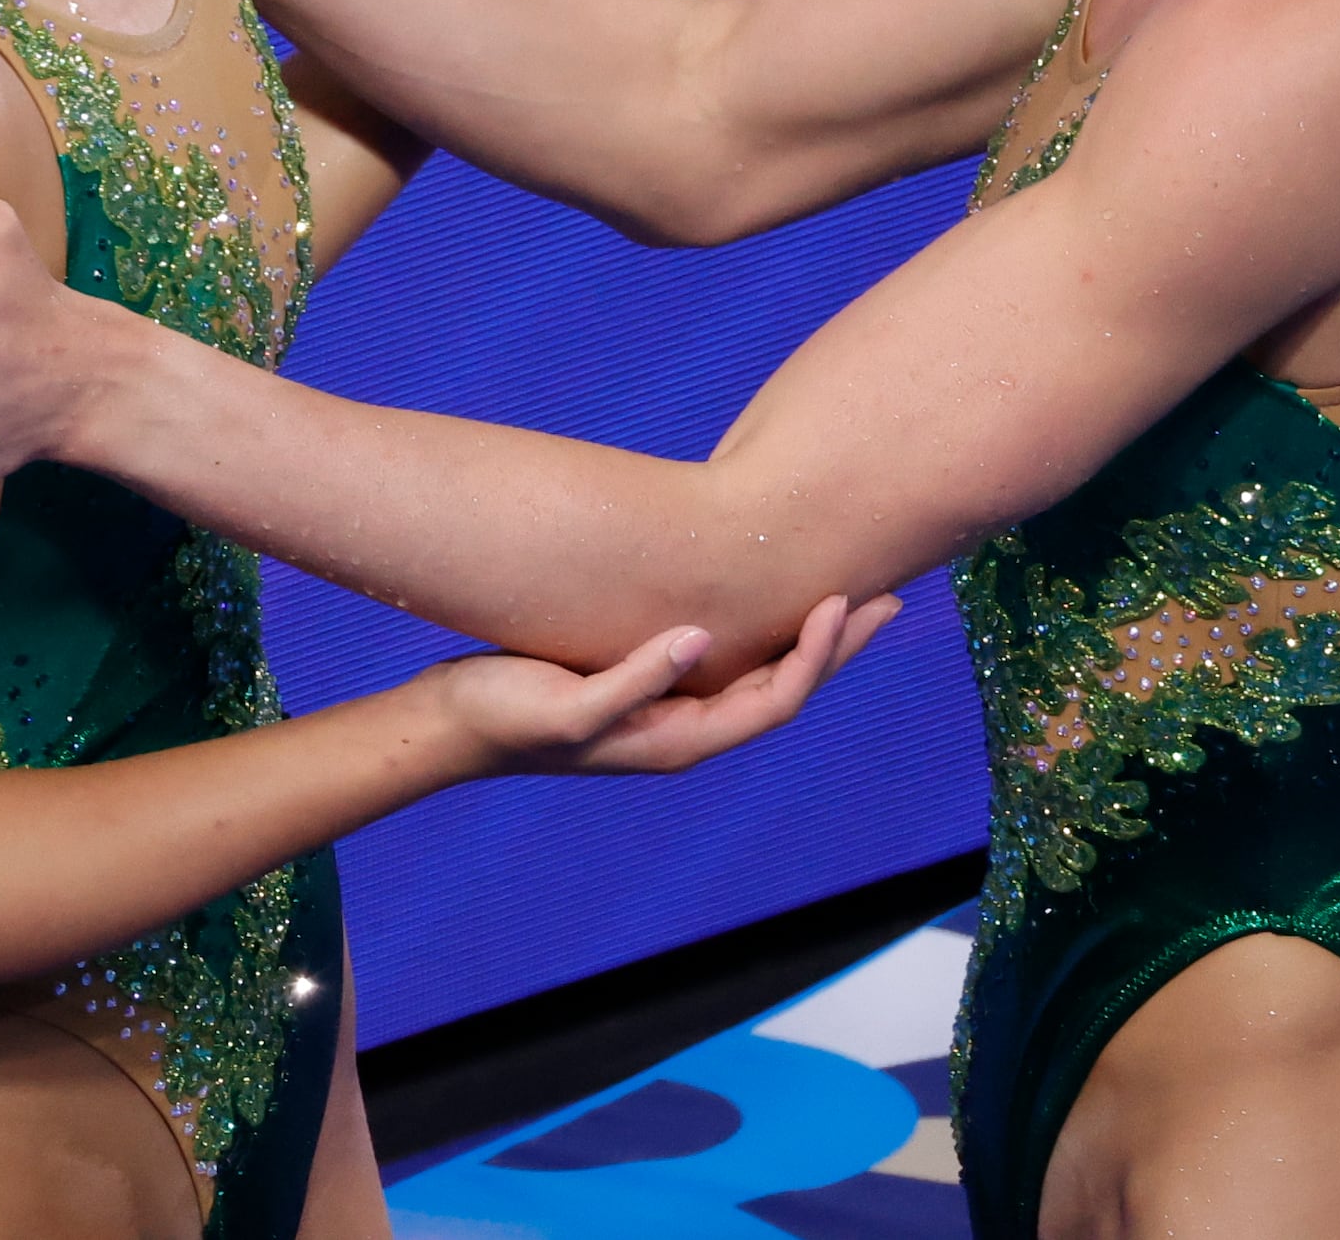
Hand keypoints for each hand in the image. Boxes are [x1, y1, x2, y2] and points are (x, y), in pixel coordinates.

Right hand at [424, 590, 900, 778]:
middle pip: (784, 690)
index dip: (814, 654)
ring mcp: (665, 711)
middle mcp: (684, 731)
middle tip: (889, 596)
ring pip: (758, 675)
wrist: (450, 727)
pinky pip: (723, 661)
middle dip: (839, 646)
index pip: (774, 702)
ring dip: (806, 639)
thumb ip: (633, 681)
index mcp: (677, 742)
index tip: (837, 600)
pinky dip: (758, 632)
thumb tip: (697, 640)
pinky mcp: (644, 687)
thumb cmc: (502, 716)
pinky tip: (762, 605)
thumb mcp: (567, 706)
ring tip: (846, 598)